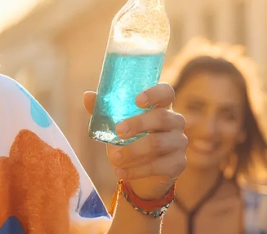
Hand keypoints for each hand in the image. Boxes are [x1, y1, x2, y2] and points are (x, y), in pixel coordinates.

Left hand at [84, 83, 186, 199]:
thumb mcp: (115, 125)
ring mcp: (179, 143)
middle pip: (162, 117)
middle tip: (118, 131)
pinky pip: (158, 166)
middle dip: (138, 124)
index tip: (137, 100)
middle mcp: (175, 122)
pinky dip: (136, 170)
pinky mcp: (178, 164)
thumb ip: (104, 110)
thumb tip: (87, 96)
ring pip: (158, 143)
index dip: (154, 93)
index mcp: (161, 106)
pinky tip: (120, 172)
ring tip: (114, 158)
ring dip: (133, 151)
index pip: (166, 92)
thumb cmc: (129, 141)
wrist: (141, 174)